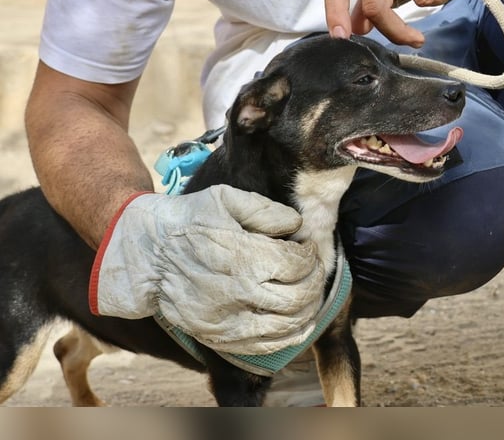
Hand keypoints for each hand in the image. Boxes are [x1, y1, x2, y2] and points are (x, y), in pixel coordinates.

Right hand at [89, 185, 326, 353]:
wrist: (145, 253)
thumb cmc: (188, 220)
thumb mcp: (225, 198)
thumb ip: (265, 210)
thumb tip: (296, 225)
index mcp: (242, 255)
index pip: (297, 265)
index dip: (310, 256)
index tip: (307, 248)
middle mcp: (236, 292)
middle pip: (298, 297)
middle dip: (315, 283)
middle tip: (314, 271)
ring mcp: (226, 319)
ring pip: (287, 326)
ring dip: (308, 311)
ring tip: (309, 295)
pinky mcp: (217, 337)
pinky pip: (263, 347)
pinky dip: (289, 338)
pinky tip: (298, 324)